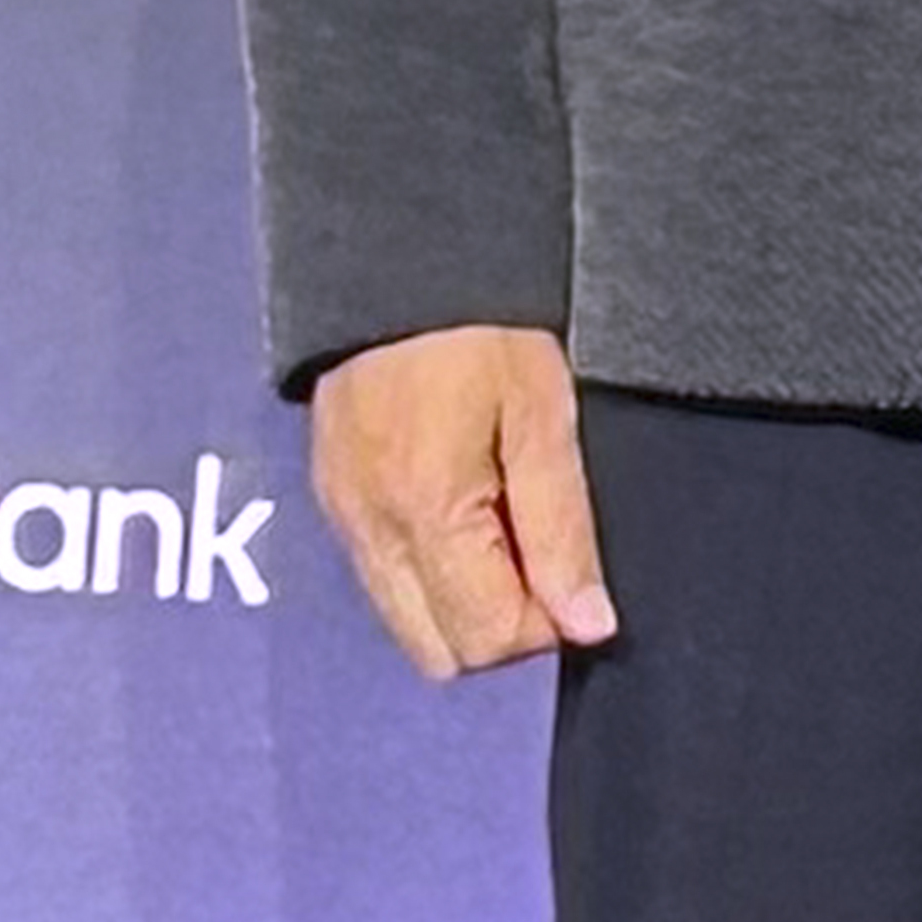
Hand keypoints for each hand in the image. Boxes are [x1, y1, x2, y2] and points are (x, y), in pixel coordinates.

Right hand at [309, 323, 615, 678]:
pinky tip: (470, 520)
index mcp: (426, 512)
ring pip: (406, 624)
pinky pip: (383, 581)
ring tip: (508, 529)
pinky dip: (432, 576)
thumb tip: (587, 623)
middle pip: (437, 652)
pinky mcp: (334, 504)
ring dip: (464, 604)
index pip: (484, 638)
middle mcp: (370, 532)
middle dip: (500, 627)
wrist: (398, 268)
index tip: (576, 582)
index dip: (544, 625)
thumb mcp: (544, 416)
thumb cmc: (484, 333)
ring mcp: (343, 521)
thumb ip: (562, 527)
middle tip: (544, 559)